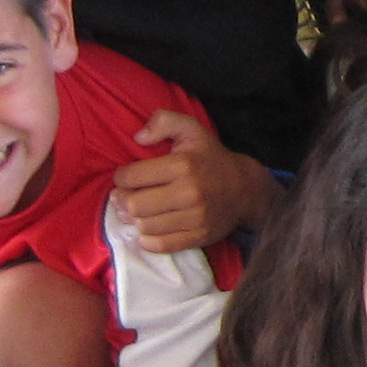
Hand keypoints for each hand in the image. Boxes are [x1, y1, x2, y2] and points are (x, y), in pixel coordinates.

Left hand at [111, 109, 252, 251]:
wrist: (246, 189)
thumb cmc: (211, 158)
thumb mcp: (191, 129)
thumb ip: (163, 121)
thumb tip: (138, 137)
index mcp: (183, 165)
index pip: (133, 176)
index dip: (121, 177)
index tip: (123, 177)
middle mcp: (189, 193)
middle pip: (135, 205)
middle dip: (122, 201)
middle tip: (123, 197)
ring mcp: (195, 218)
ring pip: (145, 226)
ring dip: (134, 219)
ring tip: (136, 211)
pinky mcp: (198, 237)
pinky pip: (161, 245)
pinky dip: (148, 239)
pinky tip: (148, 227)